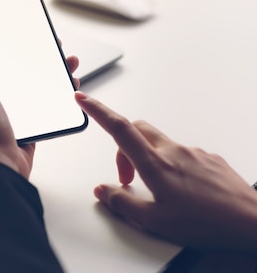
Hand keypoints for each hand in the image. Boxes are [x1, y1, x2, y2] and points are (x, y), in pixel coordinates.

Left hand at [0, 36, 78, 178]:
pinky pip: (46, 105)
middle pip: (20, 70)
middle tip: (55, 47)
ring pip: (37, 85)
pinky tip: (69, 89)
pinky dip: (59, 95)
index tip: (27, 33)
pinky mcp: (30, 125)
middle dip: (39, 57)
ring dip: (55, 73)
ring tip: (70, 64)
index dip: (11, 45)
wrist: (2, 166)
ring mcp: (13, 112)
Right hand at [75, 91, 256, 251]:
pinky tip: (183, 191)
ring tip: (158, 192)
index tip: (83, 99)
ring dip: (148, 160)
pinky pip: (182, 154)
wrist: (252, 223)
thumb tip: (103, 191)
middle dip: (122, 146)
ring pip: (159, 143)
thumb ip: (123, 203)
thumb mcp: (155, 221)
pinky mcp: (210, 158)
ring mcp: (194, 152)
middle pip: (137, 129)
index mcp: (156, 164)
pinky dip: (172, 166)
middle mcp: (174, 151)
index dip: (97, 111)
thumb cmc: (209, 224)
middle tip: (125, 176)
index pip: (118, 127)